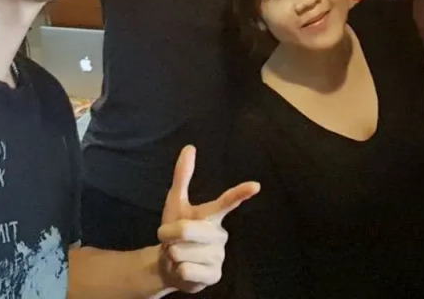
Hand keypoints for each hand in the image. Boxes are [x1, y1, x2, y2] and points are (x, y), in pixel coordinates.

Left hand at [157, 145, 259, 293]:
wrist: (168, 265)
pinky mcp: (214, 276)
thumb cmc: (174, 231)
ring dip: (172, 253)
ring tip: (178, 255)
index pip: (227, 201)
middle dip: (168, 234)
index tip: (255, 185)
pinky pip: (187, 270)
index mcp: (213, 215)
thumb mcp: (175, 203)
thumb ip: (183, 176)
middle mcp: (220, 234)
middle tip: (169, 239)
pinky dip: (178, 270)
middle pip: (187, 229)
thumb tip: (189, 147)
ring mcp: (219, 256)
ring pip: (184, 251)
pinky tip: (184, 269)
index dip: (240, 192)